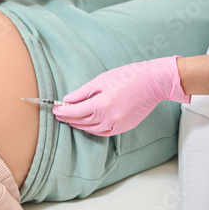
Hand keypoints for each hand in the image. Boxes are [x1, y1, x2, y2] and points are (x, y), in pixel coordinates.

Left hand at [52, 56, 190, 135]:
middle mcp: (109, 118)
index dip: (63, 112)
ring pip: (92, 130)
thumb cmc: (128, 76)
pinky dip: (93, 130)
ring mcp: (118, 125)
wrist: (153, 82)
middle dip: (69, 118)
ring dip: (79, 125)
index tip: (55, 110)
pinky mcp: (125, 127)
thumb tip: (67, 100)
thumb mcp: (101, 80)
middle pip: (82, 122)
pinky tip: (87, 125)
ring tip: (70, 120)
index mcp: (102, 104)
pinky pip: (104, 133)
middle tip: (59, 114)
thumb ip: (82, 92)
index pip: (76, 112)